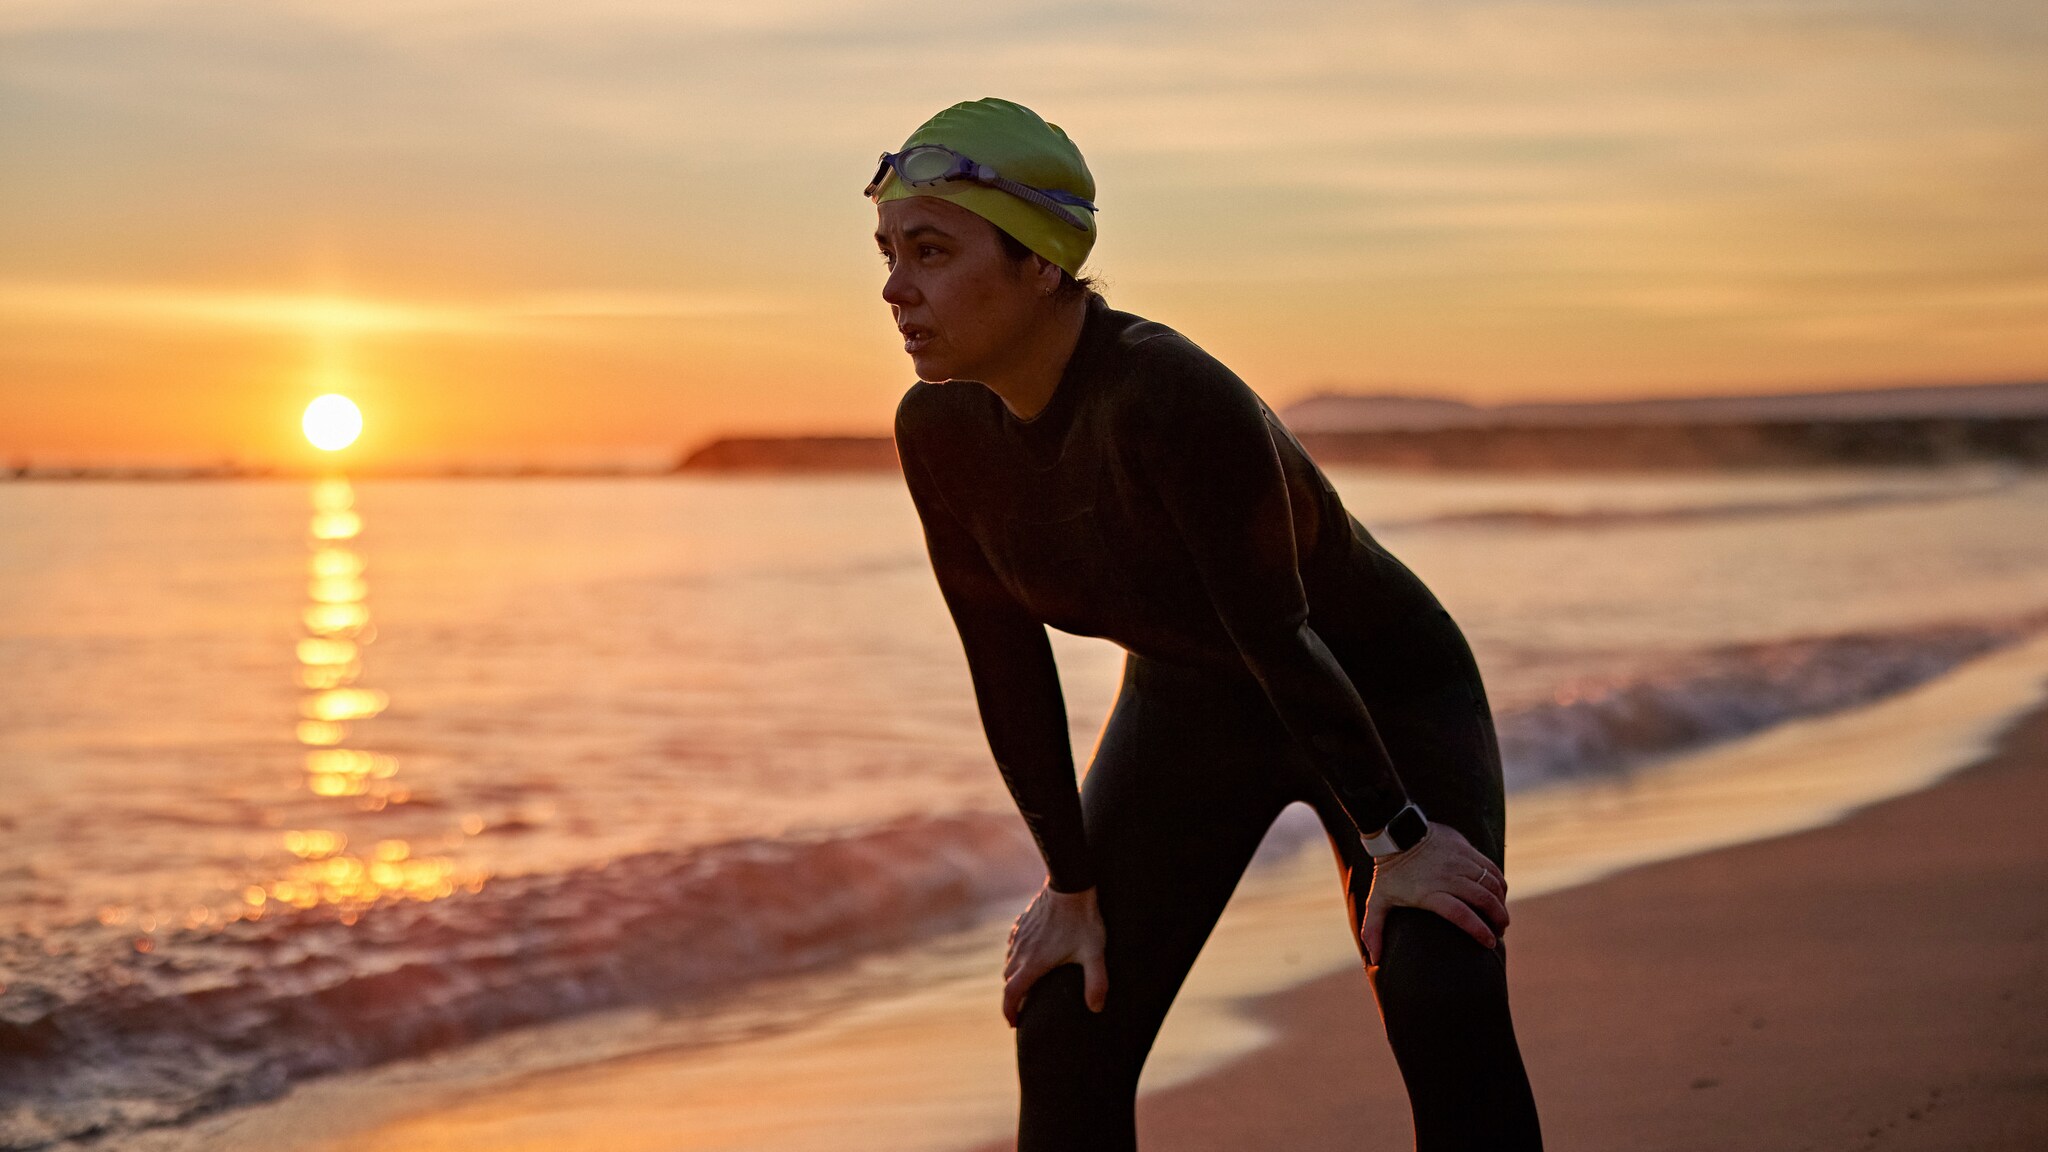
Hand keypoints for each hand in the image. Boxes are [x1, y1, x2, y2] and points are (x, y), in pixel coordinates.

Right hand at [1002, 881, 1107, 1026]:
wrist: (1070, 882)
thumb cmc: (1083, 919)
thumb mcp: (1094, 952)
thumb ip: (1096, 982)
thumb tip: (1096, 1008)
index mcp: (1034, 962)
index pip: (1012, 993)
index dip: (1009, 1011)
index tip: (1013, 1023)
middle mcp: (1021, 950)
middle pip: (1008, 979)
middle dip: (1013, 995)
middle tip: (1024, 1006)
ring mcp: (1020, 934)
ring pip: (1009, 960)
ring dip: (1014, 974)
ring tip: (1028, 982)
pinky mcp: (1023, 921)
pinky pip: (1013, 943)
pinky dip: (1016, 954)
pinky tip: (1028, 952)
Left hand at [1358, 821, 1508, 964]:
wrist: (1396, 832)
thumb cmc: (1388, 871)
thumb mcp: (1377, 900)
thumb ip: (1373, 930)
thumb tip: (1374, 960)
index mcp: (1429, 892)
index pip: (1460, 913)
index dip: (1478, 929)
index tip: (1489, 942)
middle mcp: (1448, 876)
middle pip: (1482, 899)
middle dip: (1498, 918)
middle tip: (1500, 932)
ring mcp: (1459, 860)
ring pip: (1491, 884)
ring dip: (1501, 903)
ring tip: (1502, 918)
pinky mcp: (1466, 848)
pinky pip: (1491, 868)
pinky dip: (1500, 883)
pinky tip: (1500, 895)